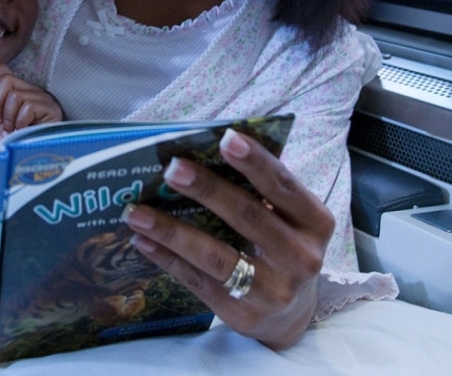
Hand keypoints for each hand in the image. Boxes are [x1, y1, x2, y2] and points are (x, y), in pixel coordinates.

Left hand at [0, 65, 62, 146]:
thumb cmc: (3, 144)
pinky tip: (23, 131)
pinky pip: (27, 106)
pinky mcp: (52, 109)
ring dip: (8, 117)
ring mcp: (43, 99)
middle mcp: (31, 91)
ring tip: (12, 131)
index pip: (5, 71)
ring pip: (16, 95)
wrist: (17, 164)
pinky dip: (20, 122)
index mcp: (16, 91)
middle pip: (7, 79)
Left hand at [121, 129, 334, 350]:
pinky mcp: (244, 314)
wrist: (291, 314)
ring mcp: (273, 290)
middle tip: (171, 169)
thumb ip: (258, 191)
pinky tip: (142, 240)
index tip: (226, 137)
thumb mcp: (287, 219)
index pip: (283, 185)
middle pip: (246, 216)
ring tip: (136, 212)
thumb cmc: (281, 246)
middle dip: (206, 189)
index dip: (255, 161)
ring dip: (172, 231)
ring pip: (216, 255)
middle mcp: (300, 257)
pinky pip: (198, 280)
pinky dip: (167, 258)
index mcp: (315, 222)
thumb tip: (201, 156)